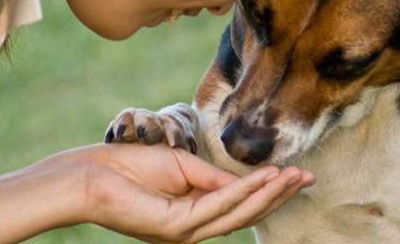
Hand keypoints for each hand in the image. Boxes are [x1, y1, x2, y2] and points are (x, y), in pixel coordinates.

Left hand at [46, 144, 313, 242]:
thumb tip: (248, 182)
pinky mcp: (176, 227)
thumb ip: (213, 178)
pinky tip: (267, 177)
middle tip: (309, 177)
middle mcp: (193, 229)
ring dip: (269, 193)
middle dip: (278, 195)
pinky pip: (218, 205)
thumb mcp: (181, 168)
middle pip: (245, 212)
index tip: (294, 173)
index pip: (238, 205)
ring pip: (237, 212)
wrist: (91, 174)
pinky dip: (245, 190)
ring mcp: (185, 232)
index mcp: (193, 215)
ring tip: (296, 176)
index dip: (268, 190)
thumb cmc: (130, 167)